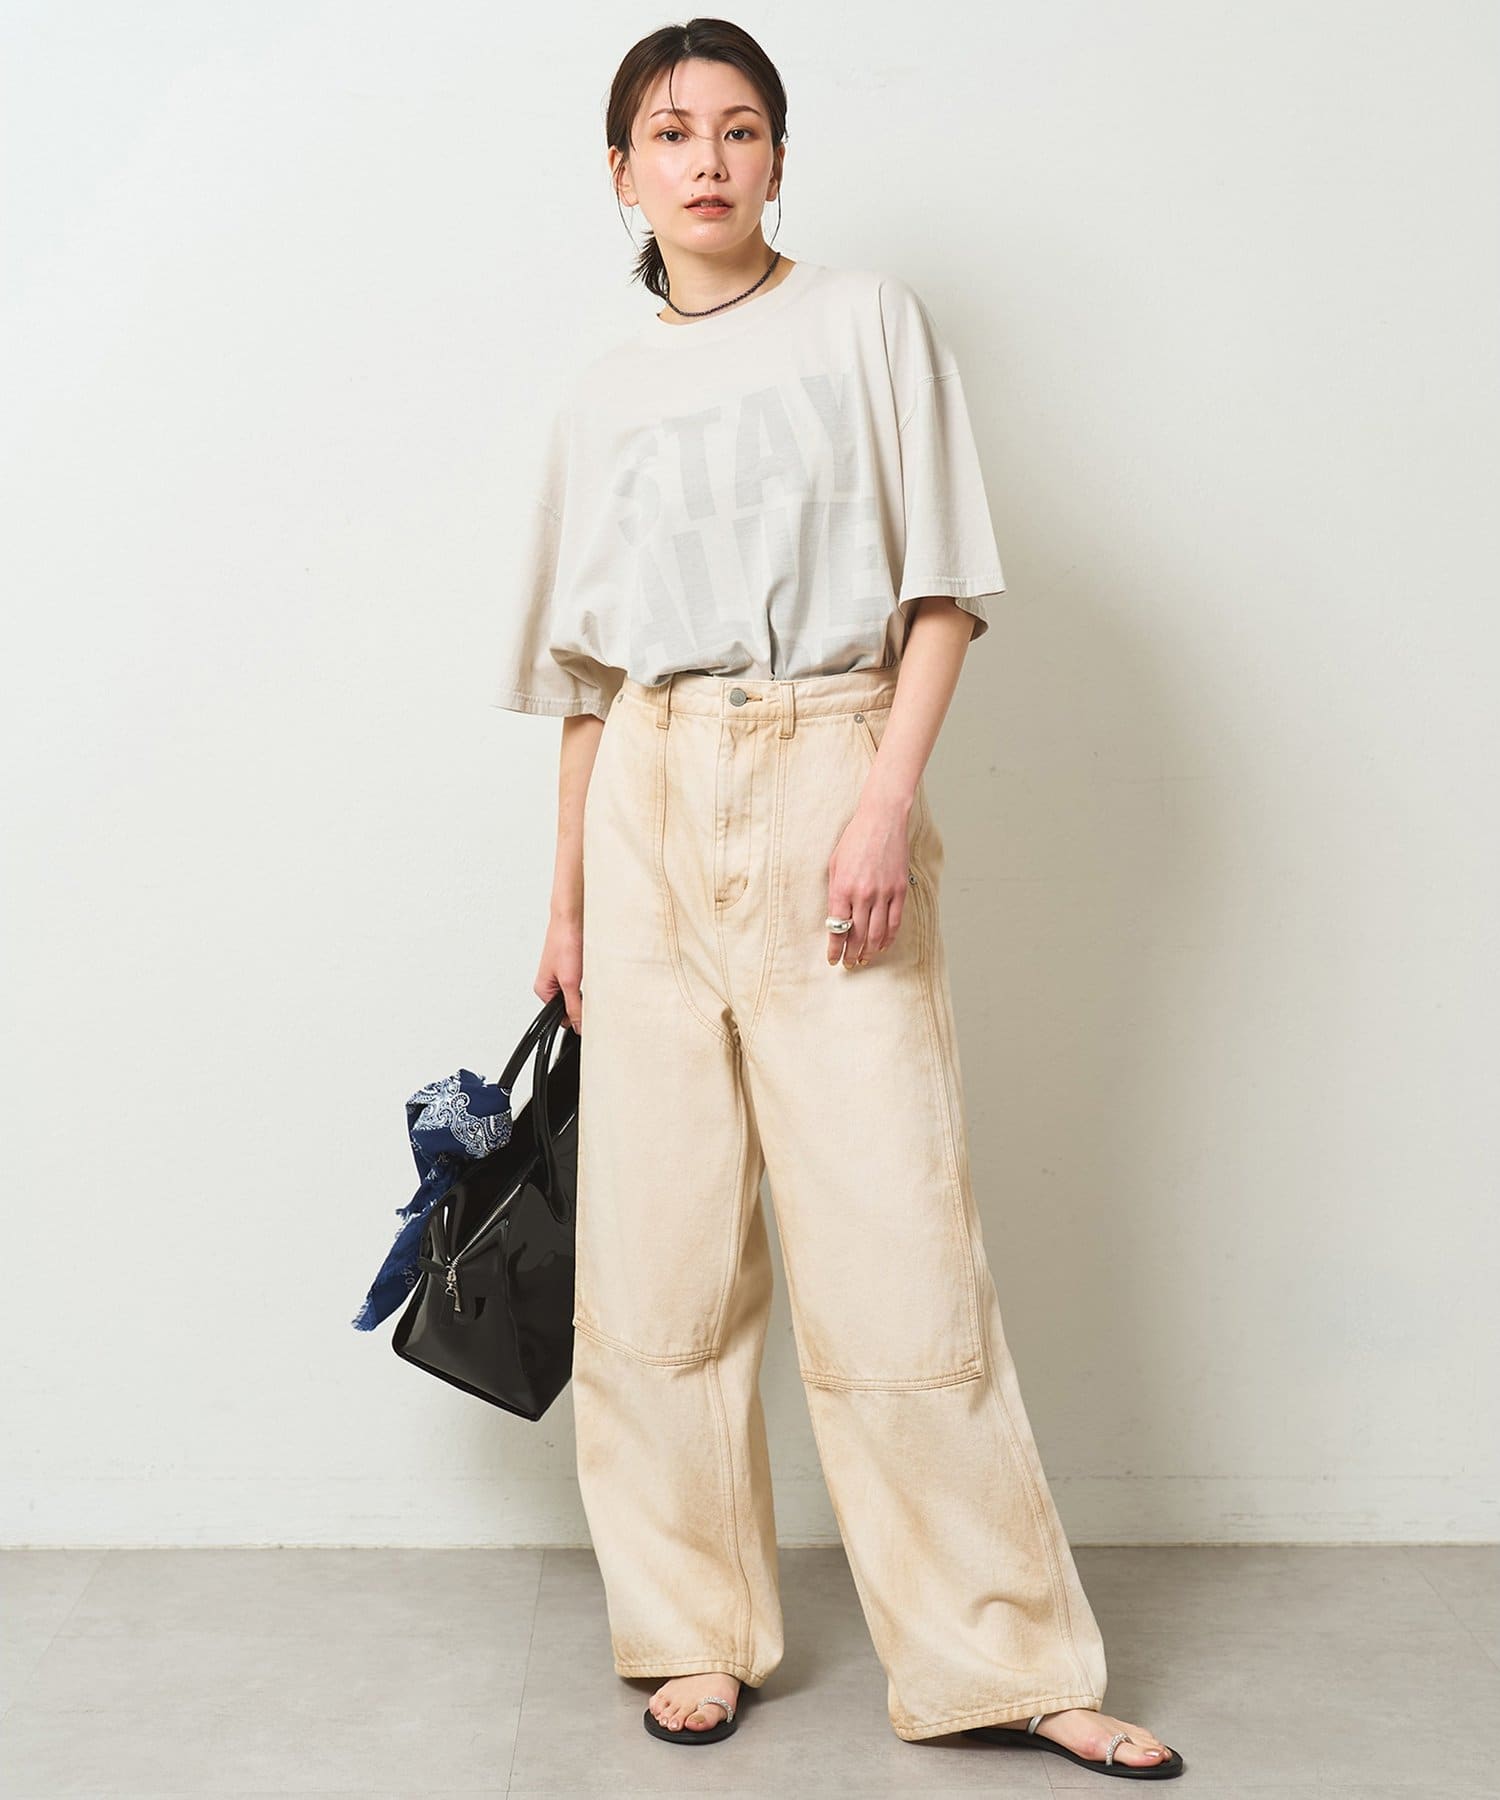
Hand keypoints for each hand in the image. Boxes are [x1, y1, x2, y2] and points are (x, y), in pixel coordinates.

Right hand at [536, 912, 584, 1031]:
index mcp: (544, 989)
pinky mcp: (575, 964)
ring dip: (589, 989)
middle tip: (594, 994)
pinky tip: (595, 970)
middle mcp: (552, 982)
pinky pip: (586, 980)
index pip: (560, 1016)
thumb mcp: (570, 981)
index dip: (575, 1018)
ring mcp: (564, 972)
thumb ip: (575, 1006)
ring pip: (580, 993)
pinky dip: (592, 979)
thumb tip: (579, 1027)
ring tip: (592, 976)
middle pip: (571, 1005)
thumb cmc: (564, 941)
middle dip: (584, 1003)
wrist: (573, 916)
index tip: (589, 1017)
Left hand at [826, 798, 913, 966]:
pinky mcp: (899, 890)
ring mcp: (883, 893)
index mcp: (842, 888)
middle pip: (857, 935)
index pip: (837, 928)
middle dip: (851, 954)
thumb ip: (835, 893)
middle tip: (849, 964)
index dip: (835, 948)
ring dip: (869, 951)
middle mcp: (863, 894)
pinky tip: (882, 945)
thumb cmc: (854, 840)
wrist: (881, 820)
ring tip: (864, 960)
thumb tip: (835, 918)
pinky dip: (888, 937)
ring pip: (876, 933)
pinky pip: (894, 922)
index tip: (833, 959)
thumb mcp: (834, 864)